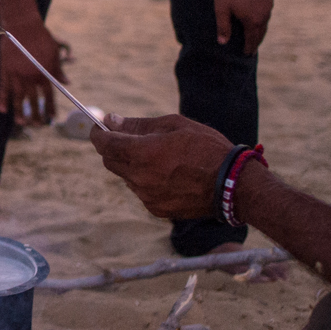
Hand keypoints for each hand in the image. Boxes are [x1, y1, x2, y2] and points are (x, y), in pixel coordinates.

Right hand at [0, 18, 66, 126]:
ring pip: (18, 97)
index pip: (48, 95)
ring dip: (20, 112)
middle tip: (37, 125)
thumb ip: (59, 69)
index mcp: (44, 73)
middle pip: (33, 100)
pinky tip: (2, 110)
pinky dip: (2, 99)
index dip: (50, 107)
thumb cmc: (41, 36)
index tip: (51, 118)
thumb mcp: (54, 52)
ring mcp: (16, 74)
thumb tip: (67, 83)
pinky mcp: (5, 69)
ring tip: (22, 123)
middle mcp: (31, 76)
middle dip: (36, 114)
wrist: (22, 24)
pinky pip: (3, 88)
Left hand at [88, 113, 234, 218]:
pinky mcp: (156, 209)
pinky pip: (141, 191)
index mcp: (142, 153)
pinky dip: (146, 180)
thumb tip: (111, 121)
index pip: (104, 143)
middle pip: (110, 161)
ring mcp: (146, 196)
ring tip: (159, 157)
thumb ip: (138, 125)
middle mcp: (139, 177)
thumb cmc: (206, 148)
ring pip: (126, 177)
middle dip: (114, 148)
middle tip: (127, 138)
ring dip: (132, 165)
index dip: (98, 133)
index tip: (99, 126)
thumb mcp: (174, 125)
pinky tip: (168, 174)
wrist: (232, 185)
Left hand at [214, 0, 273, 54]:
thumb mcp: (222, 8)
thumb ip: (223, 26)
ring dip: (260, 31)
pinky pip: (266, 12)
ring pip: (265, 23)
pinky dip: (261, 19)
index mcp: (253, 21)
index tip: (247, 55)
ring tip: (255, 36)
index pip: (252, 40)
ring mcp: (268, 6)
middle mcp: (264, 16)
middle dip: (256, 42)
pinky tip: (257, 18)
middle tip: (252, 50)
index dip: (249, 48)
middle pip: (261, 33)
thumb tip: (222, 43)